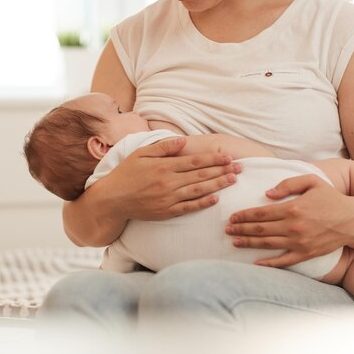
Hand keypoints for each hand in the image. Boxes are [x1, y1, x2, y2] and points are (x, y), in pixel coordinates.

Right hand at [101, 136, 242, 220]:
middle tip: (240, 168)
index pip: (194, 161)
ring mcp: (168, 199)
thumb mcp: (141, 154)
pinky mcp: (166, 212)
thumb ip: (163, 147)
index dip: (213, 159)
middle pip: (200, 175)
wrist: (113, 199)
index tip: (228, 157)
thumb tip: (183, 141)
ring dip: (217, 185)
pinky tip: (216, 199)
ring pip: (198, 191)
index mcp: (163, 166)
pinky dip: (203, 203)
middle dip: (222, 171)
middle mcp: (168, 182)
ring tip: (233, 180)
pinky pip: (188, 207)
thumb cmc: (127, 173)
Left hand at [225, 174, 353, 267]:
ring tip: (234, 241)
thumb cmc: (331, 198)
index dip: (244, 215)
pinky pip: (283, 261)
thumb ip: (288, 184)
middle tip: (227, 229)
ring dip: (248, 243)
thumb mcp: (311, 181)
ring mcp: (300, 242)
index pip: (261, 213)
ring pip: (267, 244)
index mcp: (293, 208)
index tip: (232, 216)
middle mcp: (294, 226)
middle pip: (260, 229)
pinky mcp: (306, 254)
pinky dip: (268, 263)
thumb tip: (267, 193)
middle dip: (241, 229)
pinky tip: (255, 263)